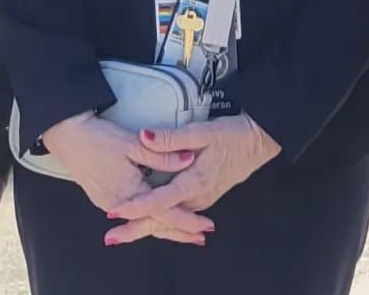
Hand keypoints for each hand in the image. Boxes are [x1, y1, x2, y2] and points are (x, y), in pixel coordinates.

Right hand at [41, 112, 212, 244]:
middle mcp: (120, 205)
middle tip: (201, 237)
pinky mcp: (104, 198)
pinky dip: (148, 220)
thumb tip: (188, 159)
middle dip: (179, 231)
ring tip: (185, 233)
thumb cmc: (99, 138)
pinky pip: (132, 216)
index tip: (205, 225)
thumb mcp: (132, 143)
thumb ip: (161, 155)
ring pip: (143, 222)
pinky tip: (156, 220)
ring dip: (165, 228)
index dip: (187, 219)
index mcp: (130, 191)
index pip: (164, 212)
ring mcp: (110, 203)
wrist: (67, 137)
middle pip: (155, 224)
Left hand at [105, 116, 280, 242]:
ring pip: (170, 219)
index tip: (115, 211)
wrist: (258, 142)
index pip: (159, 201)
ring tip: (123, 233)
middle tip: (110, 238)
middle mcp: (197, 198)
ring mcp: (201, 200)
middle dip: (136, 229)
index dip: (136, 207)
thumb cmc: (232, 135)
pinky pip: (178, 214)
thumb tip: (144, 136)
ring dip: (147, 225)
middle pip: (162, 218)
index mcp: (195, 183)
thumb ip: (171, 138)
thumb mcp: (202, 131)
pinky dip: (162, 220)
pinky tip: (151, 223)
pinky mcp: (203, 197)